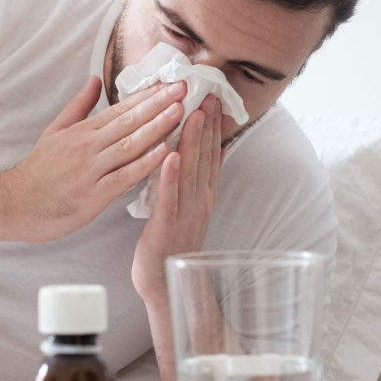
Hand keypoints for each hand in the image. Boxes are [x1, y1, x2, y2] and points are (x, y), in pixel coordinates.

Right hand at [1, 76, 185, 241]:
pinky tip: (164, 153)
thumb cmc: (38, 172)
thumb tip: (95, 78)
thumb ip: (78, 106)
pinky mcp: (93, 194)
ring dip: (157, 127)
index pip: (120, 108)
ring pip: (129, 144)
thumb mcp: (54, 131)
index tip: (170, 84)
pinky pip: (124, 176)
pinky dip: (145, 163)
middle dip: (159, 104)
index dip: (148, 96)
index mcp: (82, 131)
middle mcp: (87, 146)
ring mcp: (90, 170)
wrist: (14, 205)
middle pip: (129, 121)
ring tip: (180, 112)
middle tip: (184, 89)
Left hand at [132, 94, 222, 303]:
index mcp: (202, 195)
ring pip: (190, 171)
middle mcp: (199, 201)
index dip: (212, 125)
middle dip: (206, 124)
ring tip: (193, 113)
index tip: (213, 98)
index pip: (210, 154)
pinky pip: (169, 196)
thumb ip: (200, 180)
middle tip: (209, 93)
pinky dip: (170, 175)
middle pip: (204, 156)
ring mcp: (185, 213)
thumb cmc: (170, 246)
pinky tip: (170, 155)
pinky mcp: (167, 225)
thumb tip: (214, 151)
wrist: (165, 286)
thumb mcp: (190, 208)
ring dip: (192, 141)